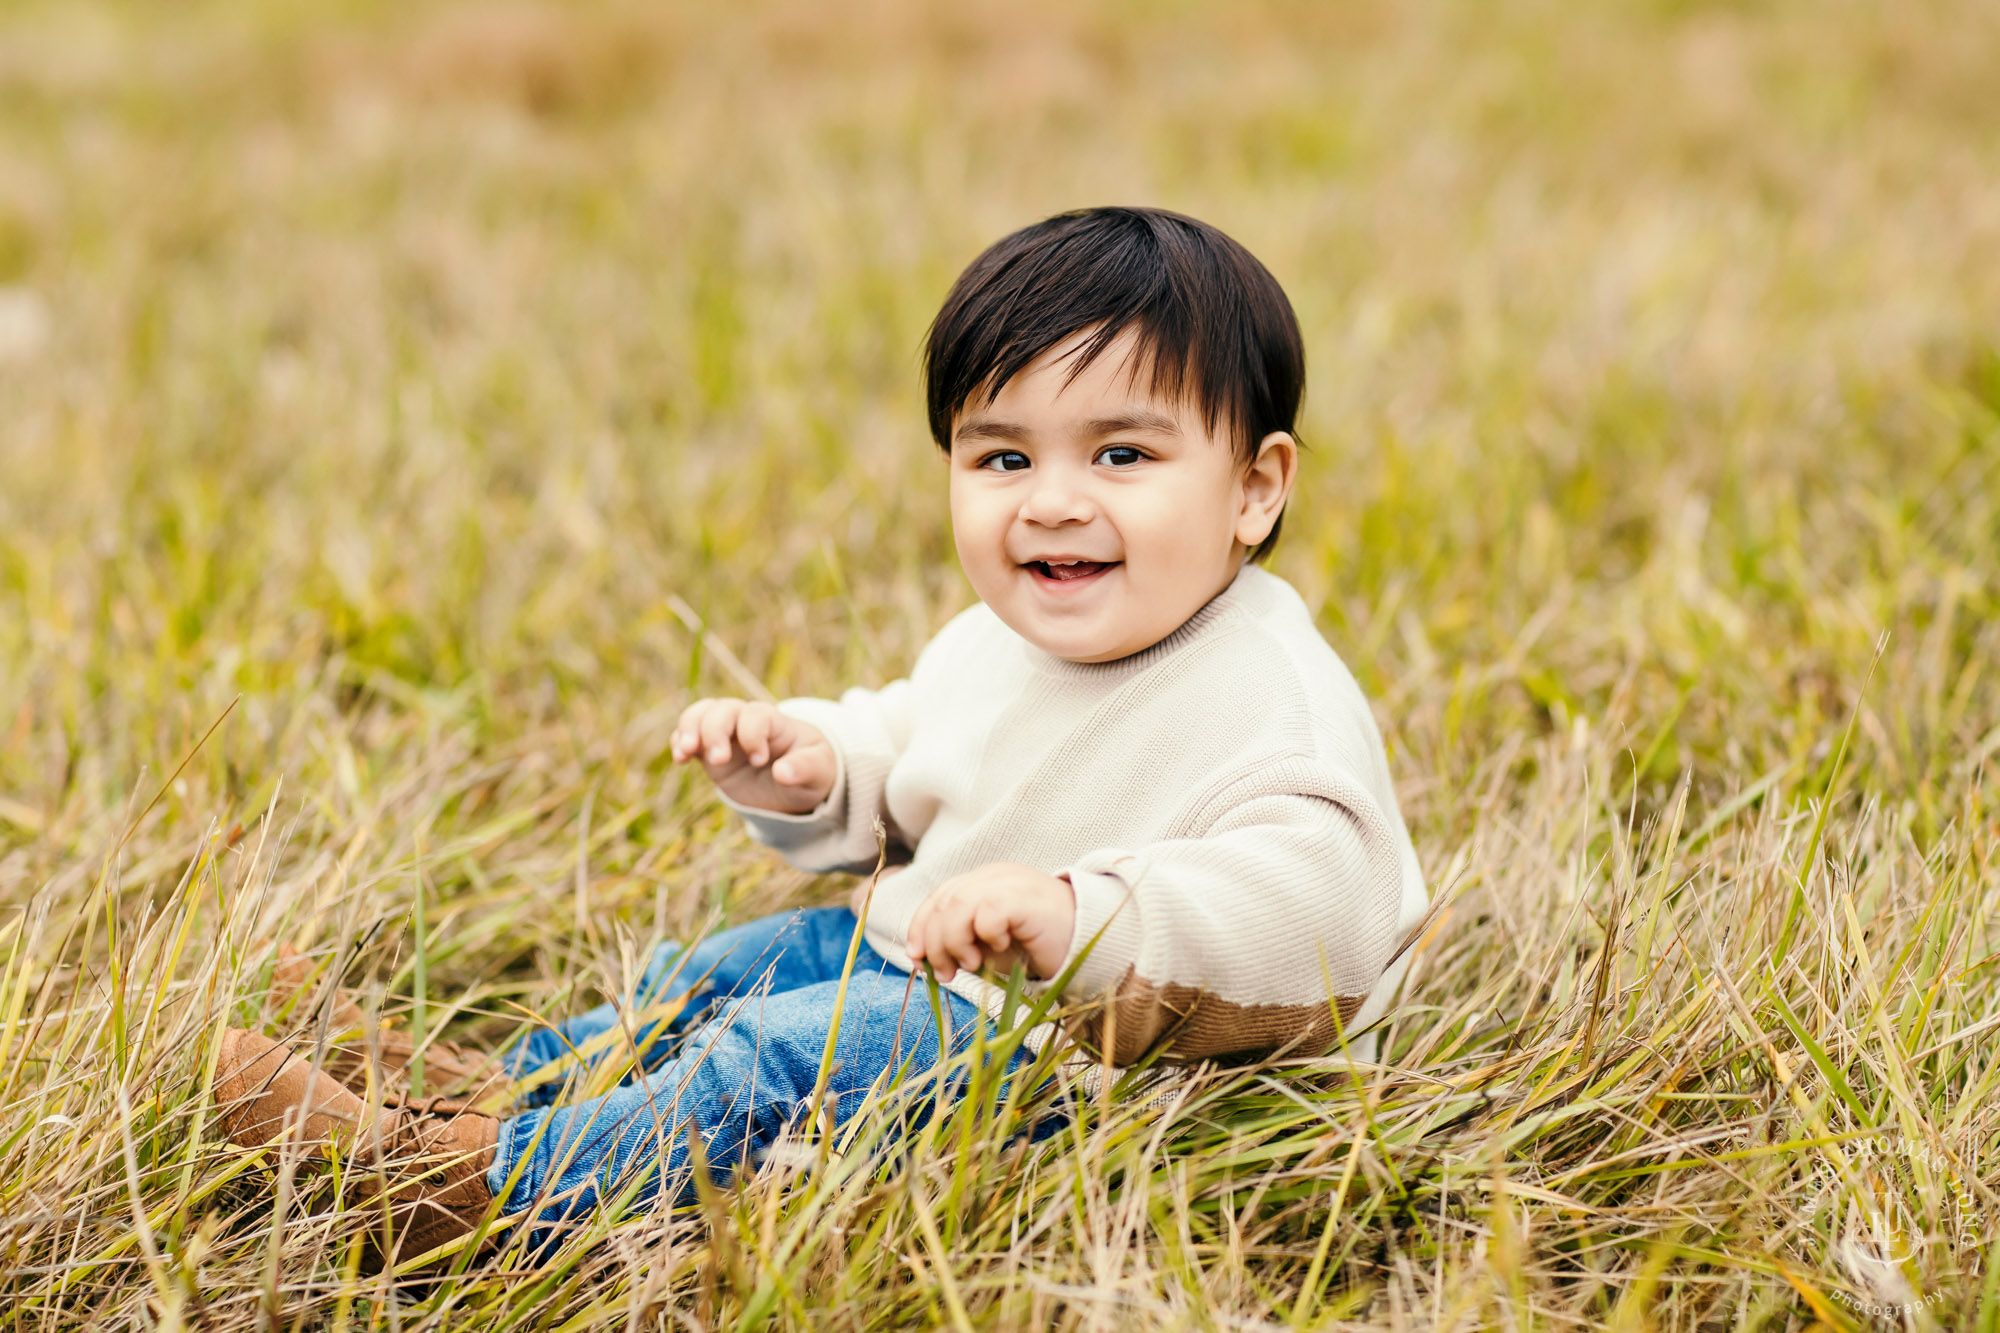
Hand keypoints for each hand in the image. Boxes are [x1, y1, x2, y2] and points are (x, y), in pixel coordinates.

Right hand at [671, 698, 836, 814]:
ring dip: (689, 729)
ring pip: (701, 715)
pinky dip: (679, 742)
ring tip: (686, 753)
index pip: (756, 714)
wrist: (796, 784)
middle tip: (719, 759)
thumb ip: (804, 768)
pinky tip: (681, 759)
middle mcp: (747, 723)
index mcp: (776, 722)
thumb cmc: (812, 770)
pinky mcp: (710, 751)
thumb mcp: (819, 771)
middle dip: (715, 730)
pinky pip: (688, 736)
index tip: (760, 761)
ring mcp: (727, 735)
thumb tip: (782, 773)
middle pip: (723, 709)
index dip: (753, 734)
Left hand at [905, 862, 1075, 982]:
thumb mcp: (988, 948)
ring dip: (954, 941)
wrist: (1085, 945)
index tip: (917, 957)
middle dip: (935, 942)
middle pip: (943, 901)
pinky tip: (1002, 946)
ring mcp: (1010, 882)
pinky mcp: (1024, 896)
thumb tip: (922, 955)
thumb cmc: (1036, 948)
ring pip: (958, 904)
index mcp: (982, 883)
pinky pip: (988, 912)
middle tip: (946, 973)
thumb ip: (958, 943)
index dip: (920, 926)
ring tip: (971, 964)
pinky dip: (986, 935)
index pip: (938, 897)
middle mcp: (993, 877)